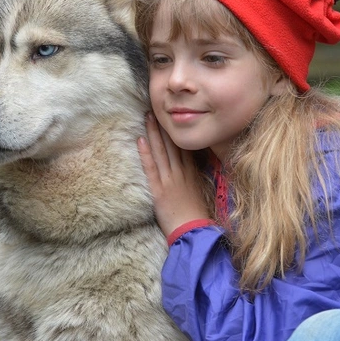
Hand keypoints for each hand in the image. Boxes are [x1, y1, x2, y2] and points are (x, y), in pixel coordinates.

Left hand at [137, 112, 210, 237]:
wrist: (194, 231)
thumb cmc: (196, 216)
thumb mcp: (199, 191)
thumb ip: (193, 176)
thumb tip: (189, 165)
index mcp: (191, 172)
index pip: (183, 147)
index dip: (176, 131)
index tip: (170, 117)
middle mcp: (181, 172)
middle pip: (171, 144)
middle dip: (163, 126)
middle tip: (156, 109)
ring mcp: (169, 180)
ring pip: (160, 151)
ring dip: (153, 133)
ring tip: (147, 117)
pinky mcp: (159, 190)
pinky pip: (151, 168)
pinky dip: (145, 153)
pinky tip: (140, 140)